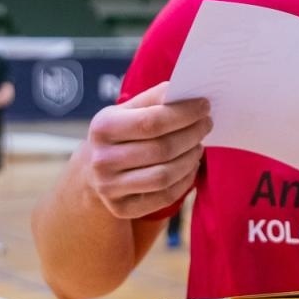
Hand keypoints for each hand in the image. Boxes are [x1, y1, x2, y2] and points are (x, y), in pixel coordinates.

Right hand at [84, 82, 211, 219]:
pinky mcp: (122, 209)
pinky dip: (185, 180)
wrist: (92, 172)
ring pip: (165, 175)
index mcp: (103, 128)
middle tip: (207, 124)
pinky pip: (165, 196)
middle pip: (162, 149)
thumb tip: (185, 89)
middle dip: (192, 135)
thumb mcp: (127, 111)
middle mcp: (102, 160)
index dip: (184, 114)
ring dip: (191, 159)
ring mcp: (110, 188)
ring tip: (199, 145)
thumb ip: (154, 99)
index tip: (205, 106)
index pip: (152, 121)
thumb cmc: (120, 134)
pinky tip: (190, 166)